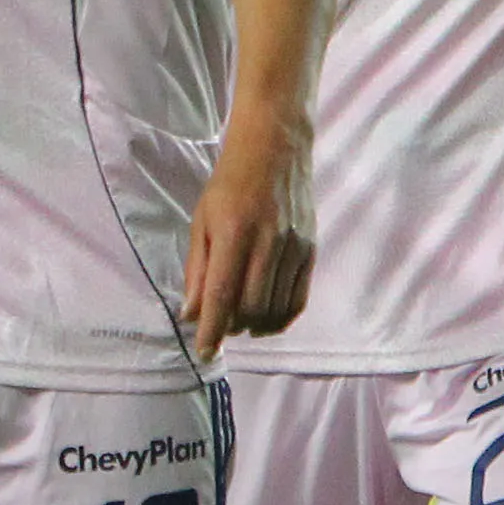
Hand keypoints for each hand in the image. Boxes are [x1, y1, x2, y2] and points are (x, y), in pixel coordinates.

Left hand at [182, 116, 316, 355]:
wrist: (275, 151)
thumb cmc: (228, 186)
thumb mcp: (201, 223)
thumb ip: (197, 271)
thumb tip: (191, 315)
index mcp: (234, 234)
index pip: (222, 295)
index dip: (211, 330)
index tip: (203, 354)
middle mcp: (268, 243)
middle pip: (251, 308)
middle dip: (231, 327)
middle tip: (219, 325)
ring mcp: (295, 248)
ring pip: (275, 309)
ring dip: (254, 325)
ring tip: (239, 320)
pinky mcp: (311, 251)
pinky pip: (298, 300)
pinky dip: (280, 318)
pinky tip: (265, 319)